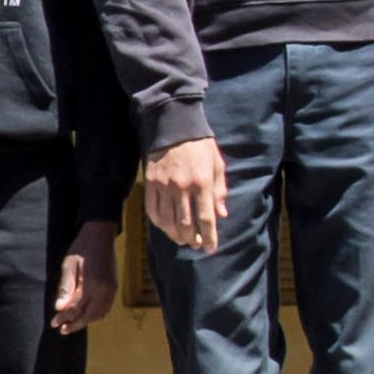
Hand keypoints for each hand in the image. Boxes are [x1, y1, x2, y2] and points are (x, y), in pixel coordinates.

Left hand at [51, 222, 118, 333]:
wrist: (100, 235)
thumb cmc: (81, 248)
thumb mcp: (68, 265)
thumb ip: (65, 288)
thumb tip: (59, 307)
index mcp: (91, 283)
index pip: (76, 308)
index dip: (64, 317)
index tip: (54, 323)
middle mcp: (104, 289)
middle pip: (89, 315)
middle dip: (75, 324)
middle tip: (62, 330)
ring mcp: (111, 289)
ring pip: (99, 314)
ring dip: (86, 322)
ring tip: (72, 326)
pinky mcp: (114, 287)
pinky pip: (106, 307)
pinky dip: (96, 315)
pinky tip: (88, 316)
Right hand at [144, 138, 229, 253]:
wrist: (175, 126)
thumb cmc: (200, 146)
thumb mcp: (217, 165)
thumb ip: (220, 191)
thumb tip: (222, 214)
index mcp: (202, 183)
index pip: (205, 218)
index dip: (209, 237)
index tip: (210, 248)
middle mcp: (182, 187)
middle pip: (185, 224)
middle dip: (191, 239)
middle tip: (195, 244)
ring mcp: (164, 185)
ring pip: (167, 220)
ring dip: (175, 235)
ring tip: (181, 239)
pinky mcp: (151, 182)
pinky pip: (152, 209)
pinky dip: (159, 223)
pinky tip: (165, 226)